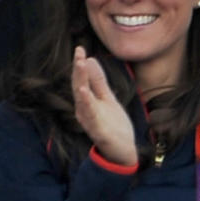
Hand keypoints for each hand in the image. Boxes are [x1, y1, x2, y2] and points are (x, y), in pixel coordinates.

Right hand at [71, 47, 137, 165]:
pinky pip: (91, 117)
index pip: (80, 81)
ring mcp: (90, 122)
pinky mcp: (98, 132)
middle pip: (79, 87)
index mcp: (86, 103)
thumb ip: (98, 81)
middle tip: (78, 53)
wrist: (122, 152)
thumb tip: (89, 60)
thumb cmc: (112, 126)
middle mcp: (84, 111)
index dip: (79, 65)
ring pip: (83, 100)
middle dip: (78, 70)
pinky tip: (84, 92)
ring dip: (81, 82)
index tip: (80, 48)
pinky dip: (87, 104)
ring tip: (80, 66)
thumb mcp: (107, 98)